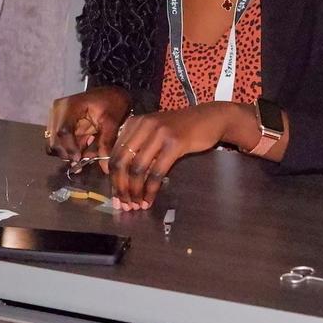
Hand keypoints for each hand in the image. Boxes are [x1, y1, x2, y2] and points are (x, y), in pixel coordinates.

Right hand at [46, 86, 131, 163]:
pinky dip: (70, 150)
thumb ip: (106, 143)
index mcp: (69, 106)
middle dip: (67, 153)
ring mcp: (56, 119)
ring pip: (54, 144)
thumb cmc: (112, 103)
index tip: (79, 159)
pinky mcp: (60, 125)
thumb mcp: (112, 122)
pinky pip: (60, 143)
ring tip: (85, 154)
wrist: (112, 94)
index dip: (70, 148)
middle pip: (54, 140)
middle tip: (82, 162)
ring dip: (68, 153)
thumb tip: (105, 166)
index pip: (63, 131)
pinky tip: (84, 150)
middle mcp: (58, 111)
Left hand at [109, 102, 255, 209]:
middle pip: (121, 162)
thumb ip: (139, 148)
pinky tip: (150, 198)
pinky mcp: (175, 143)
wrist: (210, 118)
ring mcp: (159, 133)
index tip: (116, 195)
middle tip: (124, 204)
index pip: (114, 153)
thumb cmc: (183, 128)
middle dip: (120, 187)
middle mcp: (143, 125)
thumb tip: (122, 178)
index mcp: (134, 123)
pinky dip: (151, 189)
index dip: (112, 178)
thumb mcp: (155, 132)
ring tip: (137, 204)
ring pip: (137, 169)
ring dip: (135, 191)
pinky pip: (157, 172)